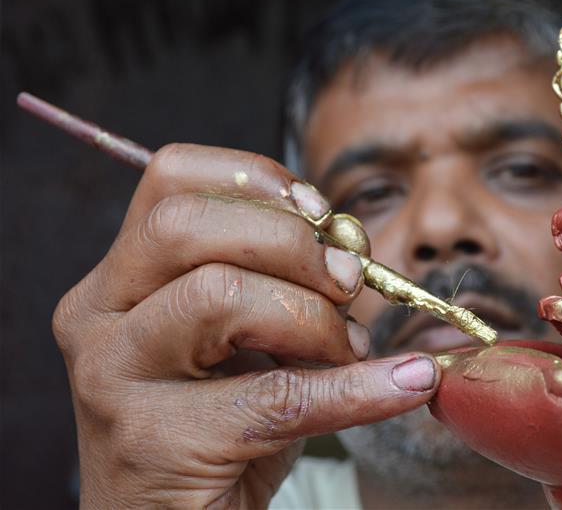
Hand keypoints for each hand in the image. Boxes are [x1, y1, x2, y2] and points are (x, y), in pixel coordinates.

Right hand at [52, 144, 439, 507]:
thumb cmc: (218, 428)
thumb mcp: (244, 340)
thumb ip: (284, 285)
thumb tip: (357, 250)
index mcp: (121, 277)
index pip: (172, 178)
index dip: (259, 178)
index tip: (321, 213)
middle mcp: (100, 314)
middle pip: (187, 226)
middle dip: (291, 242)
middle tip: (347, 281)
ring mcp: (113, 377)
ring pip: (218, 295)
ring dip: (314, 317)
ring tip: (349, 348)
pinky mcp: (153, 442)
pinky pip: (275, 395)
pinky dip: (357, 388)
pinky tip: (402, 385)